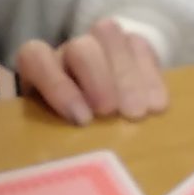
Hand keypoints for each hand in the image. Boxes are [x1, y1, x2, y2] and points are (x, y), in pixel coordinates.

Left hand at [14, 20, 167, 126]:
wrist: (94, 124)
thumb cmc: (62, 137)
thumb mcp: (45, 138)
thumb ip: (43, 139)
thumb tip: (46, 159)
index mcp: (37, 71)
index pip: (36, 58)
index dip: (58, 85)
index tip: (81, 120)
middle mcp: (67, 54)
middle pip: (80, 47)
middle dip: (99, 79)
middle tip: (112, 113)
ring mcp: (99, 46)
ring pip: (109, 36)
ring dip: (126, 74)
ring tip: (138, 113)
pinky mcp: (130, 47)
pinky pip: (140, 45)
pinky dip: (150, 76)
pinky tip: (157, 106)